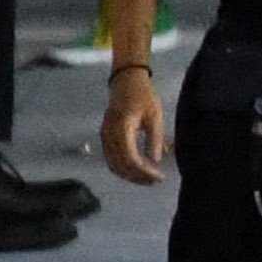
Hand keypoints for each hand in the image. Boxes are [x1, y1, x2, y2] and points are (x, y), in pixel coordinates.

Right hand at [100, 62, 167, 186]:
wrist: (125, 81)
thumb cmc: (143, 95)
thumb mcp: (155, 115)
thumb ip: (155, 138)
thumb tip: (155, 160)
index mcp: (122, 127)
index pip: (130, 158)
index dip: (143, 171)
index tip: (158, 176)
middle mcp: (109, 134)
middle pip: (120, 164)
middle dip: (137, 176)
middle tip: (155, 181)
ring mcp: (104, 136)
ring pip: (113, 164)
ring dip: (129, 175)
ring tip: (147, 179)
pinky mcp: (105, 137)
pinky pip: (110, 158)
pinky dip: (122, 168)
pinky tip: (136, 171)